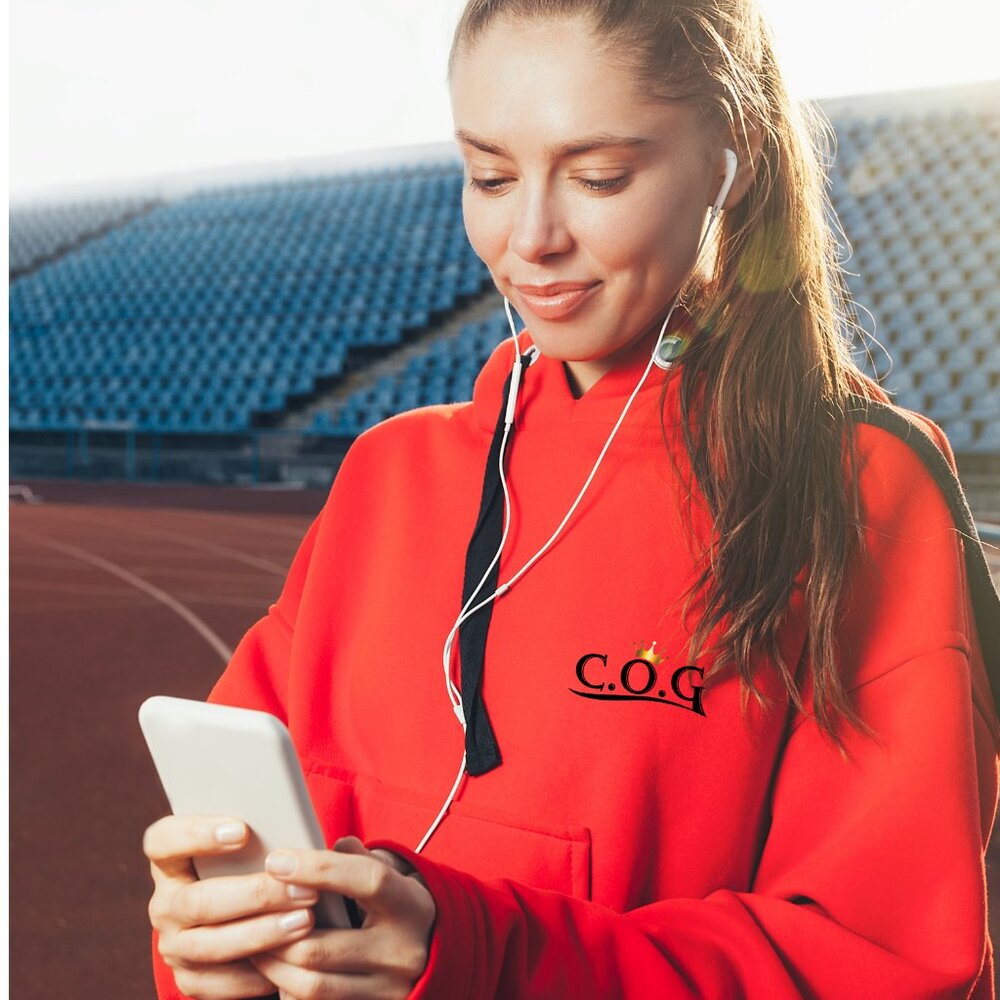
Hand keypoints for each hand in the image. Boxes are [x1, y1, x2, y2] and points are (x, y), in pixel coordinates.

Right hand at [143, 815, 319, 998]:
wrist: (242, 915)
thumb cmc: (252, 864)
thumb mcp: (248, 846)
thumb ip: (259, 837)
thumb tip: (294, 827)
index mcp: (170, 861)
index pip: (162, 841)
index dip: (196, 834)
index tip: (243, 830)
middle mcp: (165, 904)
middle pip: (199, 901)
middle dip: (256, 896)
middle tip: (302, 889)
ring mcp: (173, 944)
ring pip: (211, 944)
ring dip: (262, 934)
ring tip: (304, 921)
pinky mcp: (189, 978)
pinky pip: (218, 983)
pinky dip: (255, 974)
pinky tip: (288, 959)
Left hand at [250, 835, 436, 999]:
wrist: (436, 956)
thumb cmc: (400, 907)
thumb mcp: (391, 876)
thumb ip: (356, 858)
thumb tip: (317, 844)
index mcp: (410, 905)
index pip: (365, 880)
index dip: (318, 869)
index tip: (277, 861)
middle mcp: (402, 951)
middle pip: (321, 947)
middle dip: (274, 930)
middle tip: (250, 911)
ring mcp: (387, 989)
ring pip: (311, 984)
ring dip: (273, 965)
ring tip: (255, 944)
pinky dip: (288, 990)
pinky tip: (277, 973)